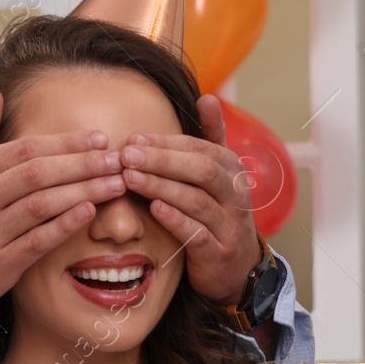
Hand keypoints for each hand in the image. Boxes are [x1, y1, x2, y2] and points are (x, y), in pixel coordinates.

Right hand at [0, 88, 124, 322]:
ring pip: (43, 205)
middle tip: (117, 159)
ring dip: (83, 191)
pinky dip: (65, 225)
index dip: (65, 143)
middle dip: (83, 164)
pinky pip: (38, 241)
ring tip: (115, 184)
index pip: (24, 150)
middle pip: (38, 173)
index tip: (99, 138)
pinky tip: (89, 212)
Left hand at [120, 94, 262, 306]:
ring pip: (197, 200)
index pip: (199, 149)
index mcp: (231, 170)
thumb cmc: (219, 212)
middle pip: (201, 170)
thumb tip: (207, 97)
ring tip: (131, 178)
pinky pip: (198, 234)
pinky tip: (154, 209)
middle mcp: (235, 194)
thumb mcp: (220, 175)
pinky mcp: (219, 253)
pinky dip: (176, 219)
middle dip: (162, 160)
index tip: (134, 138)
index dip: (166, 143)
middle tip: (127, 155)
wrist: (237, 267)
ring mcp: (229, 225)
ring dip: (162, 187)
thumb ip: (212, 137)